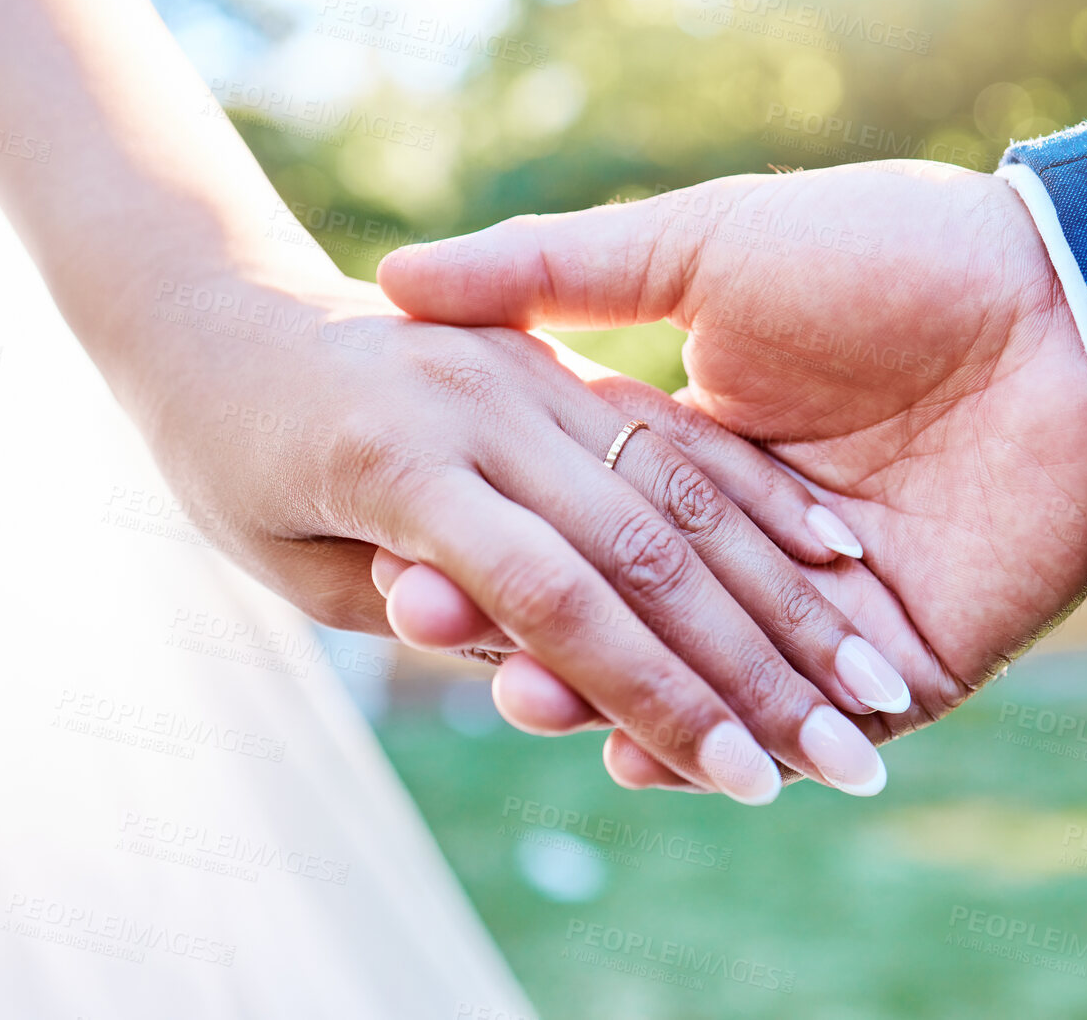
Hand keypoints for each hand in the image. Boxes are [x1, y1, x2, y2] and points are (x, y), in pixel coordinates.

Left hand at [102, 259, 910, 802]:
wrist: (211, 306)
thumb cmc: (226, 457)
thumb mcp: (284, 555)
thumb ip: (419, 603)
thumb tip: (535, 664)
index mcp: (401, 467)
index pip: (558, 604)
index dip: (659, 699)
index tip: (743, 780)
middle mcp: (482, 409)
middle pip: (647, 552)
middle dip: (755, 666)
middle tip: (848, 760)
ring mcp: (527, 372)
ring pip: (683, 488)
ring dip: (786, 592)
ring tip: (875, 682)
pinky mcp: (556, 357)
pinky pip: (676, 428)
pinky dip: (757, 495)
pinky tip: (838, 554)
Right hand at [378, 159, 1086, 787]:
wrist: (1061, 304)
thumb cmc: (886, 257)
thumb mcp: (701, 247)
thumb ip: (559, 271)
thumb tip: (398, 276)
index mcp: (711, 447)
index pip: (588, 522)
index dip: (504, 537)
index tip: (411, 550)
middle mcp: (765, 541)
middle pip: (633, 612)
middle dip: (536, 626)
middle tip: (433, 625)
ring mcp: (833, 610)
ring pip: (705, 682)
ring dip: (611, 697)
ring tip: (522, 693)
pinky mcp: (909, 664)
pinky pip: (804, 726)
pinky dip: (723, 743)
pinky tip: (636, 756)